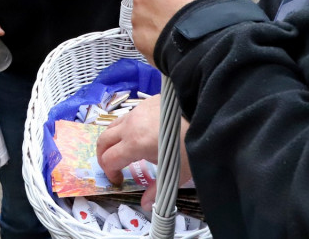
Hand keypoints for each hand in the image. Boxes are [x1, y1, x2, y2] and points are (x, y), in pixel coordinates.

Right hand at [96, 95, 191, 210]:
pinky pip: (126, 116)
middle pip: (103, 141)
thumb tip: (146, 206)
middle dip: (103, 156)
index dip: (109, 173)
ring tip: (123, 150)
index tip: (118, 181)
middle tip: (113, 167)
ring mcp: (136, 111)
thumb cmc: (189, 145)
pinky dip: (124, 128)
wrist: (205, 114)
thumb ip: (157, 191)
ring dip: (112, 140)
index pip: (108, 160)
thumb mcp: (176, 173)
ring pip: (112, 126)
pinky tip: (139, 134)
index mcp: (134, 144)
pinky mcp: (145, 102)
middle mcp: (130, 126)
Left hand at [131, 0, 233, 63]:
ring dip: (157, 16)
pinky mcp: (140, 41)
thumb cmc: (209, 5)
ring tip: (180, 24)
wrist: (210, 43)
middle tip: (183, 5)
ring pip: (146, 12)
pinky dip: (156, 35)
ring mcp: (138, 20)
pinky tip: (174, 38)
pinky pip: (146, 33)